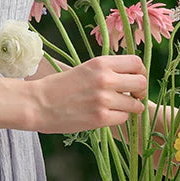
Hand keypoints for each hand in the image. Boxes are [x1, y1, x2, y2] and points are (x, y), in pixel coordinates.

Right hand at [31, 55, 146, 133]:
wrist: (38, 103)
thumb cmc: (60, 86)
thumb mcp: (85, 69)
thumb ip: (106, 71)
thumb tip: (130, 76)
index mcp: (100, 62)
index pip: (136, 62)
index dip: (140, 72)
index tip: (134, 80)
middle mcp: (105, 78)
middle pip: (141, 82)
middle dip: (140, 91)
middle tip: (132, 96)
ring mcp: (103, 99)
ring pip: (135, 104)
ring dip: (130, 108)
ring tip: (117, 108)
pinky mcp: (100, 118)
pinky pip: (123, 118)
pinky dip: (119, 118)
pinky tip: (107, 115)